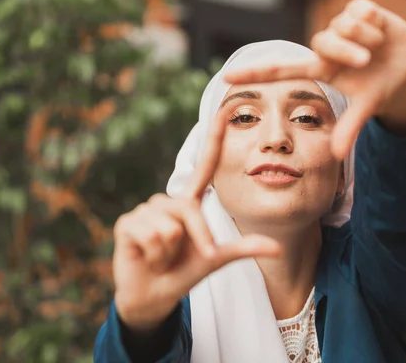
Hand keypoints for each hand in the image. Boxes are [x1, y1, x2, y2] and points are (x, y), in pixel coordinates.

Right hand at [113, 110, 280, 330]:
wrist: (154, 295)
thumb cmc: (185, 272)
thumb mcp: (216, 259)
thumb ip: (243, 249)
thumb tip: (277, 249)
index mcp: (190, 204)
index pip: (204, 167)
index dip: (214, 140)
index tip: (223, 109)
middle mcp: (168, 201)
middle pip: (190, 212)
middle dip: (194, 240)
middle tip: (178, 257)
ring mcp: (146, 210)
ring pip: (170, 228)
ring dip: (170, 252)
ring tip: (161, 256)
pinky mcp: (127, 223)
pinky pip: (150, 235)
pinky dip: (154, 255)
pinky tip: (146, 257)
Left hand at [225, 0, 405, 159]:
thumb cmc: (379, 88)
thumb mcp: (366, 107)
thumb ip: (349, 128)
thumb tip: (336, 156)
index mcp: (322, 70)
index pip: (281, 70)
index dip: (255, 74)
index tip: (226, 77)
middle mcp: (326, 47)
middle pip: (323, 41)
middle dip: (347, 52)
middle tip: (366, 61)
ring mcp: (342, 27)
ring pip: (344, 24)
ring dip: (365, 39)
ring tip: (376, 48)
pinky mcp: (360, 9)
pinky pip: (361, 10)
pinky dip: (375, 23)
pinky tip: (380, 30)